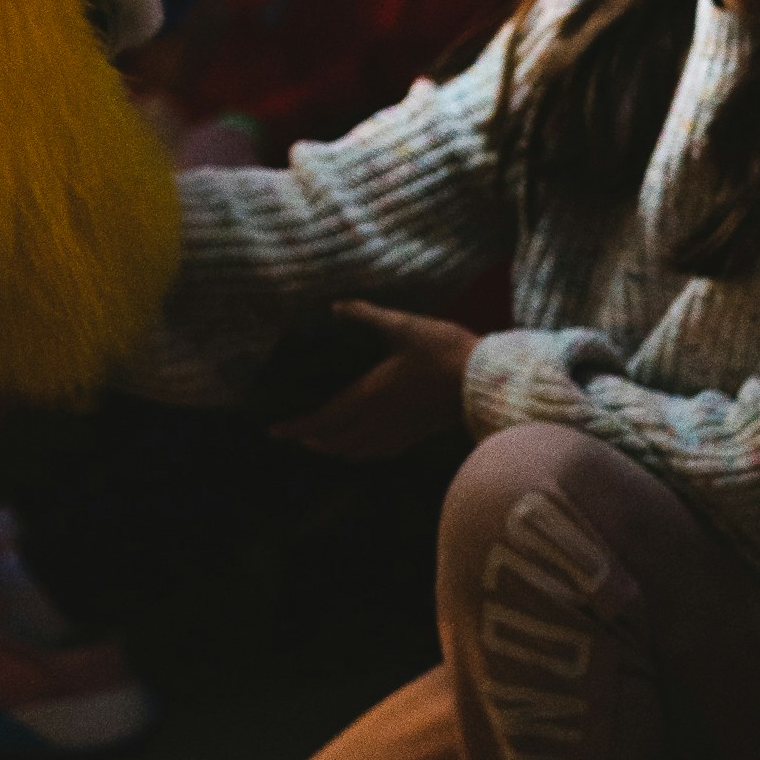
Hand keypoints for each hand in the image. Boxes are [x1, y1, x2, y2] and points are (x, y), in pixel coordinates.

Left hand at [270, 303, 478, 462]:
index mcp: (370, 395)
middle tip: (294, 435)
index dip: (297, 428)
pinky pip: (380, 452)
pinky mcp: (417, 435)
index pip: (323, 420)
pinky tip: (363, 446)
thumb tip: (336, 307)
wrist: (486, 381)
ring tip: (321, 443)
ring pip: (357, 451)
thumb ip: (368, 317)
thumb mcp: (403, 326)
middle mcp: (380, 420)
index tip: (274, 432)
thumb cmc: (443, 351)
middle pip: (336, 442)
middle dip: (311, 441)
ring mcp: (399, 431)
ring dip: (334, 449)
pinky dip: (361, 452)